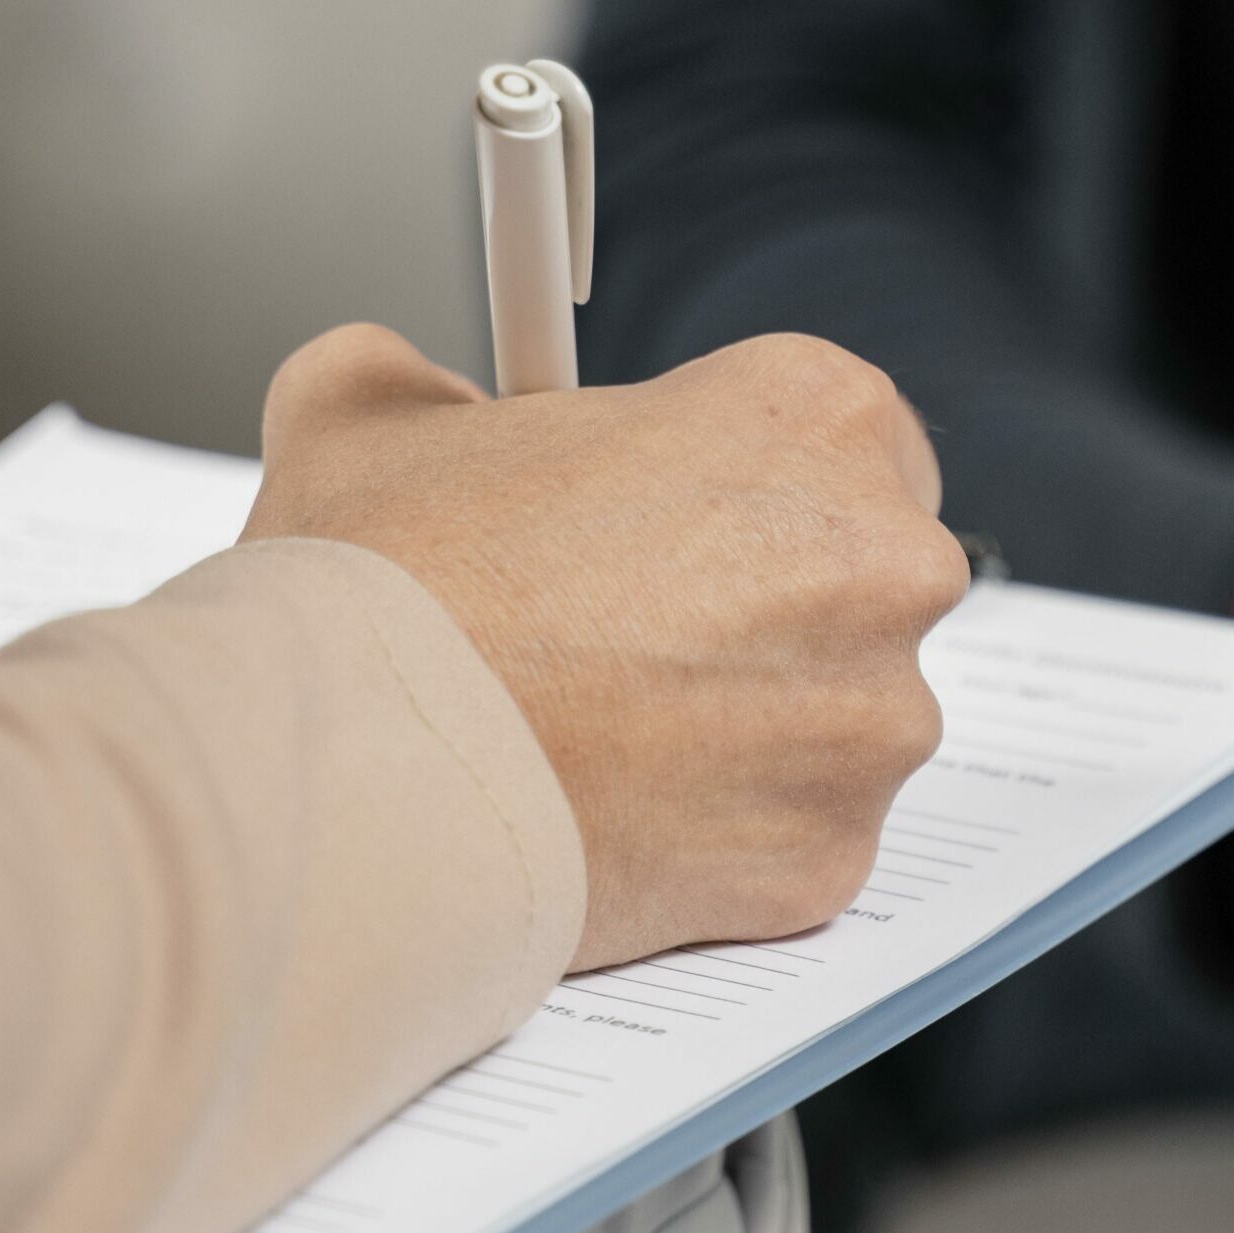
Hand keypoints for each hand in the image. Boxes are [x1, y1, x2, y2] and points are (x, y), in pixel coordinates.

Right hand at [244, 325, 969, 967]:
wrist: (349, 776)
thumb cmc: (382, 593)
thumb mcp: (373, 412)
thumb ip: (433, 380)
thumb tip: (428, 400)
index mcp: (812, 414)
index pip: (861, 442)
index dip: (772, 490)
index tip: (712, 528)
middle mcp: (884, 562)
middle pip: (864, 585)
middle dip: (776, 614)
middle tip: (647, 638)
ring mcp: (873, 720)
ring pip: (842, 720)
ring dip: (759, 729)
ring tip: (619, 733)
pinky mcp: (834, 853)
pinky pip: (803, 836)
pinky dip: (733, 835)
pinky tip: (630, 812)